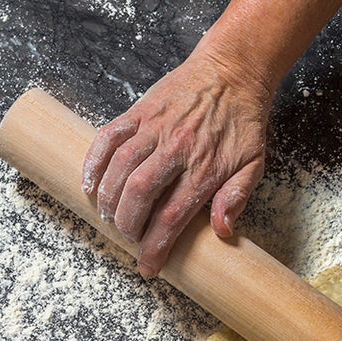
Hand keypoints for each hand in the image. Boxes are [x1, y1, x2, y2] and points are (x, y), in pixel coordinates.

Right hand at [81, 51, 271, 275]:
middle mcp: (177, 149)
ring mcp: (155, 128)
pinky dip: (93, 161)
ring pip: (120, 168)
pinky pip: (108, 137)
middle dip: (128, 225)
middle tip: (128, 238)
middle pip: (140, 195)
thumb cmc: (244, 124)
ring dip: (108, 199)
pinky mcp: (140, 111)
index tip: (148, 267)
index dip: (156, 247)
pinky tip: (87, 183)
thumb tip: (222, 231)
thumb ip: (237, 198)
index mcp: (205, 169)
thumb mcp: (254, 165)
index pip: (172, 217)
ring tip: (109, 218)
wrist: (233, 73)